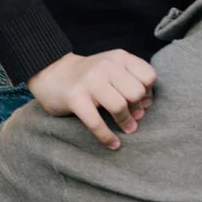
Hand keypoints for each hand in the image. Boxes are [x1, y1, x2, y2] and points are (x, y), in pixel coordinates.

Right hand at [28, 48, 156, 147]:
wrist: (52, 73)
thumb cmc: (89, 76)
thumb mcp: (113, 69)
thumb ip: (131, 81)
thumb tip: (146, 106)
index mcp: (119, 57)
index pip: (148, 76)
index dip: (148, 93)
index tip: (142, 102)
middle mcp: (106, 65)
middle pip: (136, 92)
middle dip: (138, 108)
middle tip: (134, 117)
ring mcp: (90, 81)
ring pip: (119, 106)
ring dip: (126, 123)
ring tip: (128, 129)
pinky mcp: (75, 98)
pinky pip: (96, 122)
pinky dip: (107, 137)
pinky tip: (113, 144)